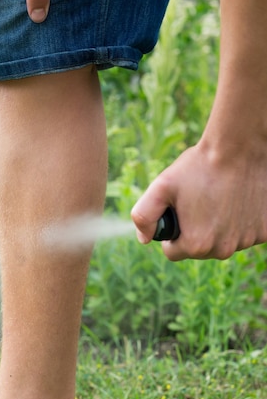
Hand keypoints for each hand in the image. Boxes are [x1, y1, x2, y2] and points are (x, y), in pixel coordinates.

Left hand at [131, 137, 266, 260]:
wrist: (240, 147)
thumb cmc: (199, 165)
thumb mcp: (162, 186)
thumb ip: (144, 215)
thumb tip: (143, 238)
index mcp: (196, 244)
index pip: (173, 251)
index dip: (171, 232)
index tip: (178, 213)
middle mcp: (223, 249)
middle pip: (199, 250)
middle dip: (195, 230)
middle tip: (199, 202)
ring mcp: (246, 241)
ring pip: (223, 242)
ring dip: (219, 227)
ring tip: (219, 198)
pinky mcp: (265, 231)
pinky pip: (245, 233)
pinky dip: (241, 221)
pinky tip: (238, 199)